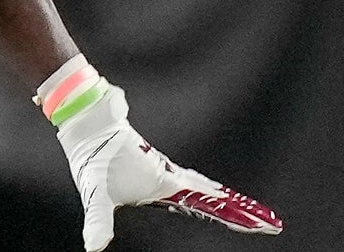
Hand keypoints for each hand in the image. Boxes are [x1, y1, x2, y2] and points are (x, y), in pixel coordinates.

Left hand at [56, 84, 282, 250]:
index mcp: (165, 183)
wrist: (89, 122)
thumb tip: (93, 246)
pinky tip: (210, 193)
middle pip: (215, 197)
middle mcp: (170, 176)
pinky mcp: (154, 167)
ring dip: (229, 200)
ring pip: (205, 188)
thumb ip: (98, 220)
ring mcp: (164, 170)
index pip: (210, 205)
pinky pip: (191, 180)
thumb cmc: (94, 156)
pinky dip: (209, 189)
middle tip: (271, 223)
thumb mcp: (96, 193)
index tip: (263, 224)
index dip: (237, 215)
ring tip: (251, 211)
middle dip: (243, 211)